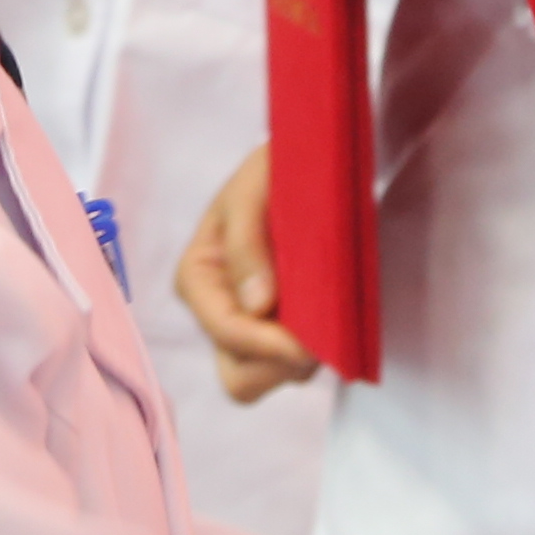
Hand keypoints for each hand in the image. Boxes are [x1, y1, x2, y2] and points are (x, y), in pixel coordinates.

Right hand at [174, 148, 317, 401]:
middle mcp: (219, 309)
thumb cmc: (279, 164)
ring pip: (270, 377)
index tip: (307, 342)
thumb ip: (246, 242)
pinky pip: (295, 363)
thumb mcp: (254, 186)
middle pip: (239, 376)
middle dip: (278, 365)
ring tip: (330, 318)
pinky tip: (335, 317)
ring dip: (302, 358)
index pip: (224, 331)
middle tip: (318, 340)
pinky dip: (317, 350)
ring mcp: (253, 324)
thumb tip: (257, 305)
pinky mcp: (284, 328)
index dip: (264, 344)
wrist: (316, 158)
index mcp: (199, 277)